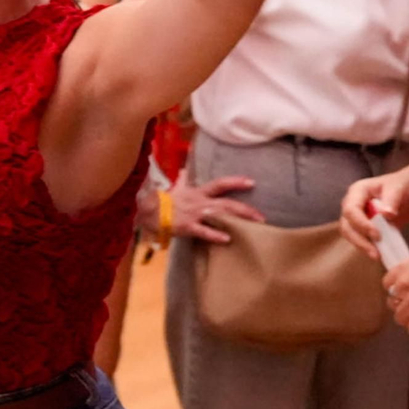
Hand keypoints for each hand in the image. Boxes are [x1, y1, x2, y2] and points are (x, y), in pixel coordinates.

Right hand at [136, 174, 264, 244]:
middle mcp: (200, 201)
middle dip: (245, 209)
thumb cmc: (163, 201)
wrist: (147, 210)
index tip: (252, 181)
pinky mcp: (188, 226)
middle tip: (262, 216)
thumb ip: (183, 179)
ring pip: (220, 214)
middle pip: (226, 202)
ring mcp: (195, 214)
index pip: (219, 183)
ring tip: (255, 225)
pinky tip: (227, 239)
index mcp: (197, 192)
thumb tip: (185, 170)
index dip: (236, 182)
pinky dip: (215, 234)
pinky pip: (204, 231)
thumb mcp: (175, 188)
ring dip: (239, 220)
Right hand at [340, 160, 408, 260]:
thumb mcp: (399, 188)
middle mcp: (354, 204)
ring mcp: (359, 217)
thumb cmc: (404, 185)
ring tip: (378, 256)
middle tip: (375, 253)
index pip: (351, 210)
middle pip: (347, 225)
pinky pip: (363, 239)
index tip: (377, 235)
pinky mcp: (366, 228)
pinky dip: (370, 247)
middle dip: (359, 240)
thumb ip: (392, 199)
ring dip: (362, 246)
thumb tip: (386, 214)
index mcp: (358, 191)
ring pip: (352, 234)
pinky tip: (382, 255)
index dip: (361, 224)